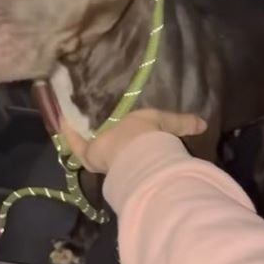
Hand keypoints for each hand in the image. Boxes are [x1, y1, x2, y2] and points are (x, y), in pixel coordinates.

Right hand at [61, 109, 206, 174]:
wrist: (133, 152)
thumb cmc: (149, 138)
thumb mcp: (167, 123)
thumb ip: (182, 123)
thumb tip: (203, 123)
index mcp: (133, 142)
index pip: (125, 134)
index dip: (120, 127)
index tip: (115, 117)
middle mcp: (116, 151)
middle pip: (105, 137)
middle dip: (99, 127)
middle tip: (91, 111)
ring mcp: (99, 152)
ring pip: (87, 139)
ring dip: (81, 128)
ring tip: (73, 111)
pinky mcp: (86, 151)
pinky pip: (73, 141)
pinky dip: (66, 130)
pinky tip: (59, 115)